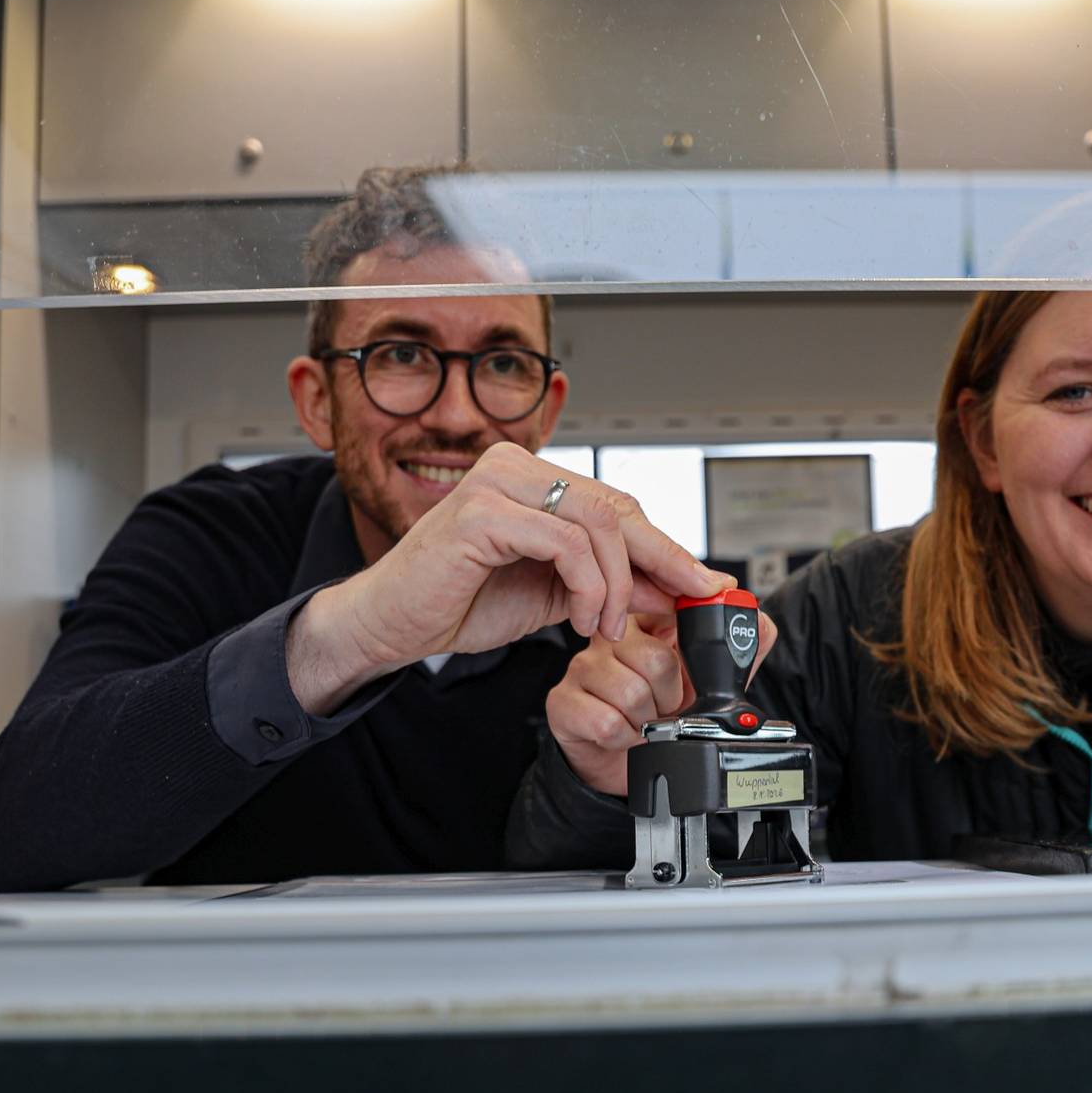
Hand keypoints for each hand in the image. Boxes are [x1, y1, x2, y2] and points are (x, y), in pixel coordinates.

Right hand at [287, 444, 727, 712]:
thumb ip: (605, 584)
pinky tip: (581, 618)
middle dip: (658, 561)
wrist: (392, 624)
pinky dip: (587, 586)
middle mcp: (516, 467)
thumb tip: (668, 587)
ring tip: (605, 625)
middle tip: (681, 601)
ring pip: (597, 524)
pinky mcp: (482, 511)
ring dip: (616, 584)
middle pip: (615, 507)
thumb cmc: (458, 602)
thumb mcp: (553, 595)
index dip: (664, 546)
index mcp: (532, 478)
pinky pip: (564, 543)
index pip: (616, 505)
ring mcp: (497, 483)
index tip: (699, 583)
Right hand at [547, 609, 778, 795]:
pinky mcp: (563, 702)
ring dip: (647, 720)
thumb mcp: (709, 683)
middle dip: (671, 696)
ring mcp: (582, 668)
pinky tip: (622, 735)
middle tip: (665, 705)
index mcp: (645, 623)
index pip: (666, 606)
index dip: (685, 632)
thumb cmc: (661, 716)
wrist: (625, 764)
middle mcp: (610, 638)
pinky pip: (606, 721)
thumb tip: (762, 623)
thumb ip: (741, 652)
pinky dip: (624, 739)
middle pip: (655, 658)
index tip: (692, 651)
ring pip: (630, 692)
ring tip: (644, 722)